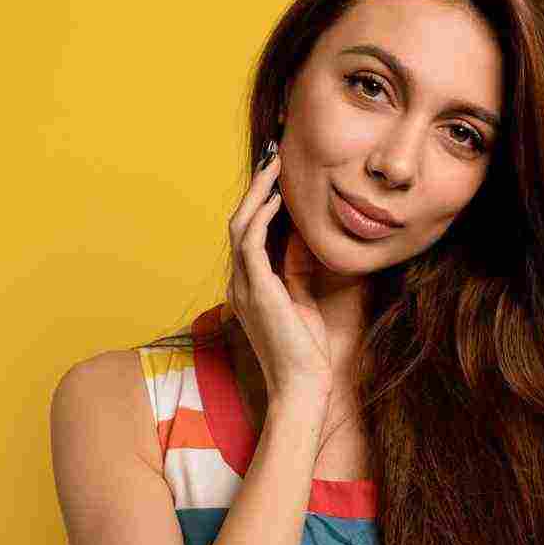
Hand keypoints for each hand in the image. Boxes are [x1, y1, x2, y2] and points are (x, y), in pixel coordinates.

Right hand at [226, 146, 332, 401]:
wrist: (301, 386)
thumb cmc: (305, 352)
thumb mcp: (301, 301)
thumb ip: (296, 270)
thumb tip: (302, 238)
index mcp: (248, 286)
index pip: (249, 234)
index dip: (260, 202)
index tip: (278, 177)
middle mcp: (239, 283)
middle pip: (240, 223)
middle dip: (255, 189)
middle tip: (274, 158)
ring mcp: (242, 286)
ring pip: (241, 227)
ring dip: (257, 194)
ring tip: (274, 167)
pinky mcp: (255, 290)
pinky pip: (250, 244)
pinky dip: (261, 217)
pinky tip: (275, 199)